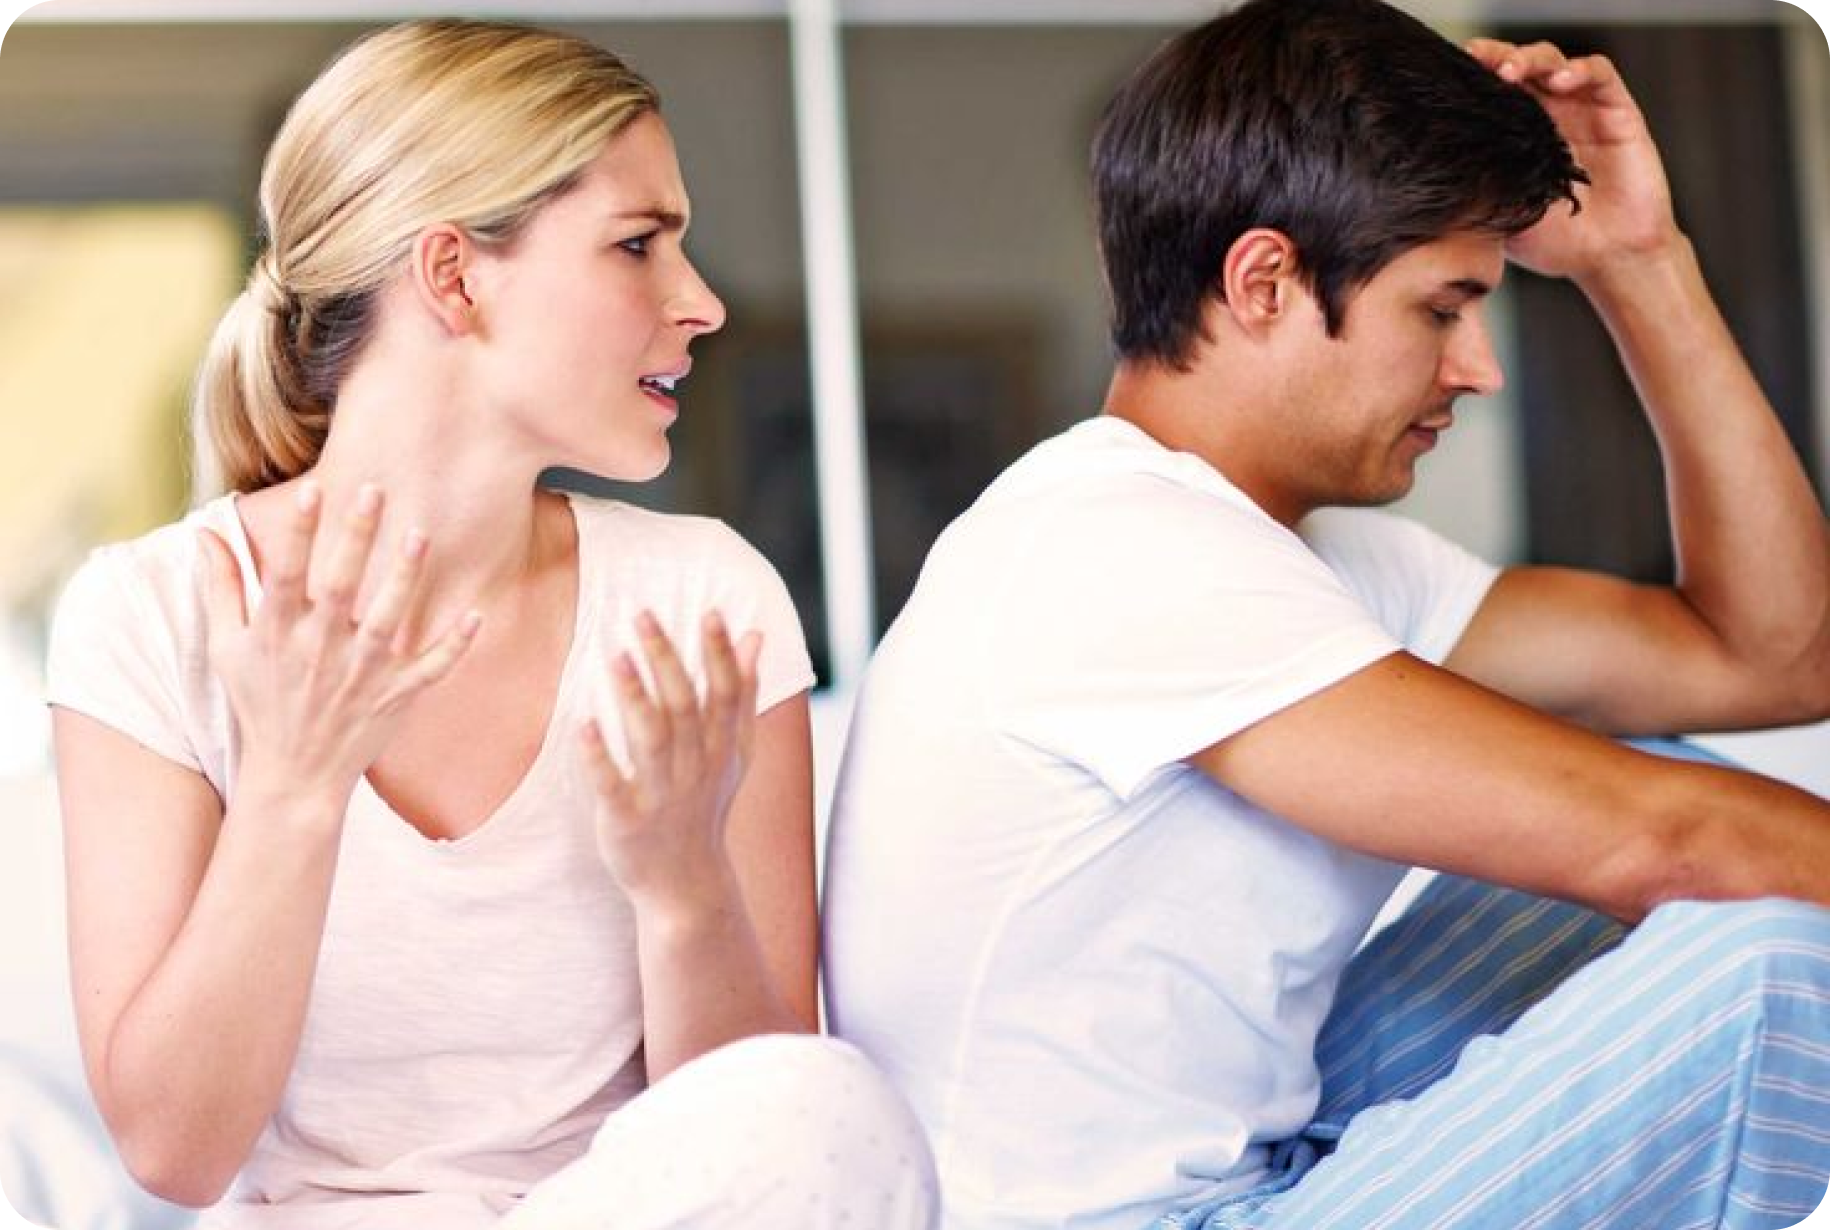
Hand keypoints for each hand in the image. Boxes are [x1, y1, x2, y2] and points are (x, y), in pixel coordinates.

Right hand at [198, 482, 479, 802]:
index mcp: (278, 633)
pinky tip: (476, 616)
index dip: (298, 533)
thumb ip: (221, 588)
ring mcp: (361, 674)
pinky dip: (454, 647)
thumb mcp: (228, 647)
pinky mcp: (395, 696)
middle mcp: (319, 650)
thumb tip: (205, 532)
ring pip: (387, 620)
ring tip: (419, 535)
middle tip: (376, 490)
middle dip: (356, 538)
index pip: (286, 574)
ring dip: (403, 579)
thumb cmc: (259, 702)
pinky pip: (430, 669)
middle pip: (340, 586)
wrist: (294, 776)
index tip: (313, 490)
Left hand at [582, 610, 761, 910]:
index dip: (720, 654)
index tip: (710, 613)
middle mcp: (697, 768)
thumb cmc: (706, 803)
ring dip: (636, 698)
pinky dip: (598, 756)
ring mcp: (662, 795)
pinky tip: (583, 724)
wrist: (687, 882)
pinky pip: (612, 784)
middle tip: (643, 615)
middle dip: (667, 661)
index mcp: (722, 748)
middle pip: (685, 707)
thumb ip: (743, 690)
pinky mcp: (626, 820)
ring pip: (652, 740)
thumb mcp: (735, 750)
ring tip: (617, 656)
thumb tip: (755, 633)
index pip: (727, 694)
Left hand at [1465, 38, 1680, 283]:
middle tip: (1475, 60)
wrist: (1609, 258)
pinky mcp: (1617, 111)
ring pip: (1554, 62)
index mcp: (1514, 136)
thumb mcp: (1501, 216)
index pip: (1490, 93)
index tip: (1447, 77)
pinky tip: (1561, 82)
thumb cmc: (1555, 242)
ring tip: (1510, 72)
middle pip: (1518, 66)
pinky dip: (1580, 70)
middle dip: (1494, 57)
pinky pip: (1600, 74)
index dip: (1471, 79)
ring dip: (1530, 58)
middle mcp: (1546, 115)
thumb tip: (1428, 175)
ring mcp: (1581, 109)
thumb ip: (1475, 190)